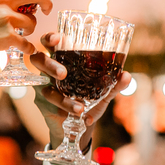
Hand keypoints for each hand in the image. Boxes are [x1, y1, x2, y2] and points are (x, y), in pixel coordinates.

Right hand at [30, 32, 131, 146]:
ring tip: (80, 106)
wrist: (81, 125)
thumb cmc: (90, 102)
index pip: (50, 44)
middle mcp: (49, 72)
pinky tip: (79, 114)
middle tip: (63, 73)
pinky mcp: (44, 105)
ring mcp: (45, 88)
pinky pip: (51, 106)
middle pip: (37, 60)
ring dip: (60, 97)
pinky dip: (67, 110)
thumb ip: (114, 84)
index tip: (57, 39)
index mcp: (62, 60)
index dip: (49, 38)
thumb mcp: (104, 93)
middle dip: (48, 64)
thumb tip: (126, 76)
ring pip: (44, 88)